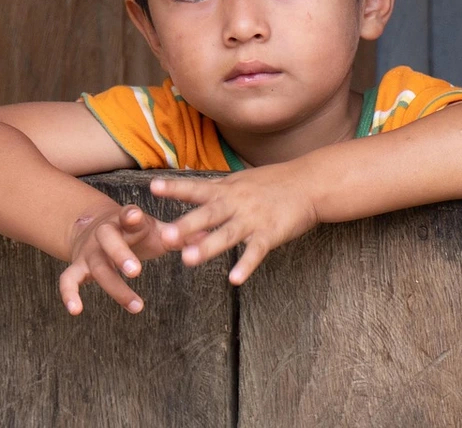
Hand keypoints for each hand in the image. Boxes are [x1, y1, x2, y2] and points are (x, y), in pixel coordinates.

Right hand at [59, 204, 172, 315]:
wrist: (95, 226)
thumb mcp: (154, 230)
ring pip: (97, 267)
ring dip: (115, 286)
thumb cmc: (134, 231)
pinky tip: (75, 311)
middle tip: (136, 271)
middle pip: (108, 240)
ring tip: (137, 306)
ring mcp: (89, 251)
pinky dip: (68, 294)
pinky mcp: (77, 266)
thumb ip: (178, 235)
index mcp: (125, 220)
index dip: (130, 216)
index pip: (126, 215)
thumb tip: (206, 237)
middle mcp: (104, 234)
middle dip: (121, 254)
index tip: (135, 217)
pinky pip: (67, 280)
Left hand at [151, 165, 319, 284]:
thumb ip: (215, 193)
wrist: (309, 183)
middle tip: (164, 236)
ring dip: (207, 247)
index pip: (196, 188)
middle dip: (185, 226)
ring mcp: (253, 219)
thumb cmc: (272, 183)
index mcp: (226, 189)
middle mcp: (236, 202)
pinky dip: (245, 265)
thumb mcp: (239, 181)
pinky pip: (255, 252)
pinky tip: (234, 279)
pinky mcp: (270, 234)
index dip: (174, 188)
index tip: (152, 187)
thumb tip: (189, 199)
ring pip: (227, 234)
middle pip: (207, 215)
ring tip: (188, 260)